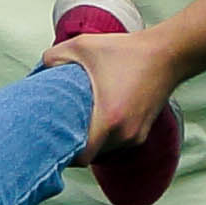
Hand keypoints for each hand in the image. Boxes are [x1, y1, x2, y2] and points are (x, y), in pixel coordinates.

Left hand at [50, 23, 180, 153]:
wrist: (167, 54)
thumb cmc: (125, 51)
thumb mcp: (83, 46)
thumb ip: (54, 57)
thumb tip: (38, 70)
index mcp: (109, 119)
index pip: (81, 158)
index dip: (65, 153)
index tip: (54, 140)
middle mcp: (124, 134)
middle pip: (91, 157)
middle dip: (75, 147)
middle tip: (59, 132)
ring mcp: (136, 136)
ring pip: (105, 152)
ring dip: (92, 143)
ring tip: (78, 125)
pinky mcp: (143, 133)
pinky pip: (117, 145)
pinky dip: (106, 138)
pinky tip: (97, 122)